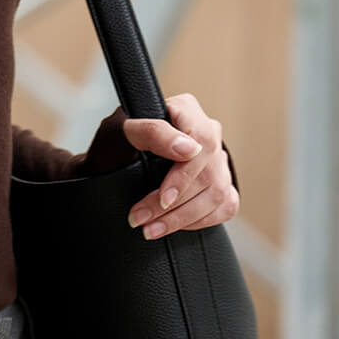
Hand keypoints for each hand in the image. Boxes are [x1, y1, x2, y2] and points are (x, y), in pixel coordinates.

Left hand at [121, 92, 238, 240]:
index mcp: (186, 110)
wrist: (114, 163)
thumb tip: (188, 149)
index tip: (163, 198)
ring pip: (217, 193)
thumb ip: (153, 132)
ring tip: (151, 229)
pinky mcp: (223, 182)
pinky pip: (225, 206)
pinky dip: (198, 221)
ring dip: (182, 218)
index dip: (183, 176)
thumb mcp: (123, 132)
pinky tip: (173, 225)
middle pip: (207, 174)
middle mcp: (208, 132)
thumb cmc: (116, 144)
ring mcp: (218, 158)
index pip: (201, 141)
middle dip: (173, 205)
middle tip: (142, 219)